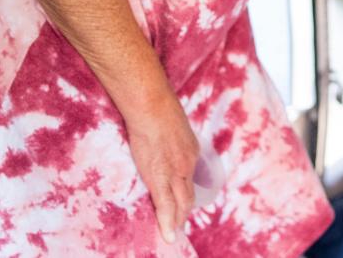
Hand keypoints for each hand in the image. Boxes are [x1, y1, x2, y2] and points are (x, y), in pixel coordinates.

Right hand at [125, 91, 200, 244]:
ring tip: (175, 234)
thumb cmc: (158, 107)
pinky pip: (165, 205)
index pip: (189, 178)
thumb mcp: (173, 123)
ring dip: (178, 220)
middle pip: (188, 195)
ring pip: (181, 203)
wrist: (152, 106)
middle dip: (185, 212)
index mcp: (190, 150)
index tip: (184, 202)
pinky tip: (169, 236)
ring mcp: (175, 173)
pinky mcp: (160, 177)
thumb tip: (163, 136)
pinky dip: (168, 222)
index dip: (186, 192)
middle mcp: (188, 164)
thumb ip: (172, 136)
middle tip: (181, 224)